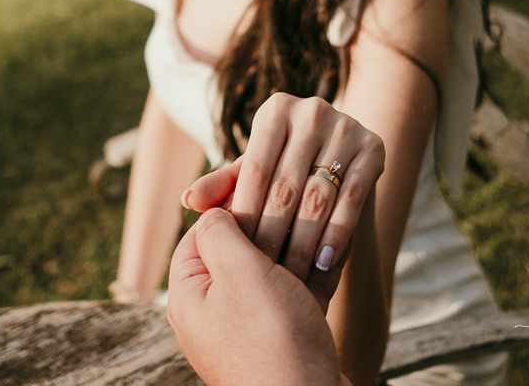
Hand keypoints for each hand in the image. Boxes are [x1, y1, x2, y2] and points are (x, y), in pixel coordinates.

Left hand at [167, 208, 347, 385]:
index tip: (266, 186)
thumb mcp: (238, 274)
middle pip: (241, 247)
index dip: (235, 204)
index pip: (205, 229)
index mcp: (190, 291)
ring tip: (325, 219)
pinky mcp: (286, 336)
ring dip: (300, 245)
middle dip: (272, 225)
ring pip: (275, 268)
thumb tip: (210, 207)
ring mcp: (252, 324)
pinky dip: (317, 271)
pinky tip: (338, 248)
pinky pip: (299, 291)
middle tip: (300, 202)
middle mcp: (214, 308)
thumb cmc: (270, 343)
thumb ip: (219, 232)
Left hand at [181, 94, 384, 309]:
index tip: (235, 255)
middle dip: (272, 234)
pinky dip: (337, 235)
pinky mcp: (375, 148)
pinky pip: (354, 199)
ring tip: (289, 276)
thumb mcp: (253, 177)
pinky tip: (324, 264)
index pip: (254, 170)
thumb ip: (221, 186)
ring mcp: (348, 126)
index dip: (245, 214)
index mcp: (276, 110)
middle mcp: (313, 110)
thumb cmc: (283, 176)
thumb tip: (188, 199)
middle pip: (286, 184)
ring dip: (304, 241)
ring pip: (319, 195)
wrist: (341, 173)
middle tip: (260, 274)